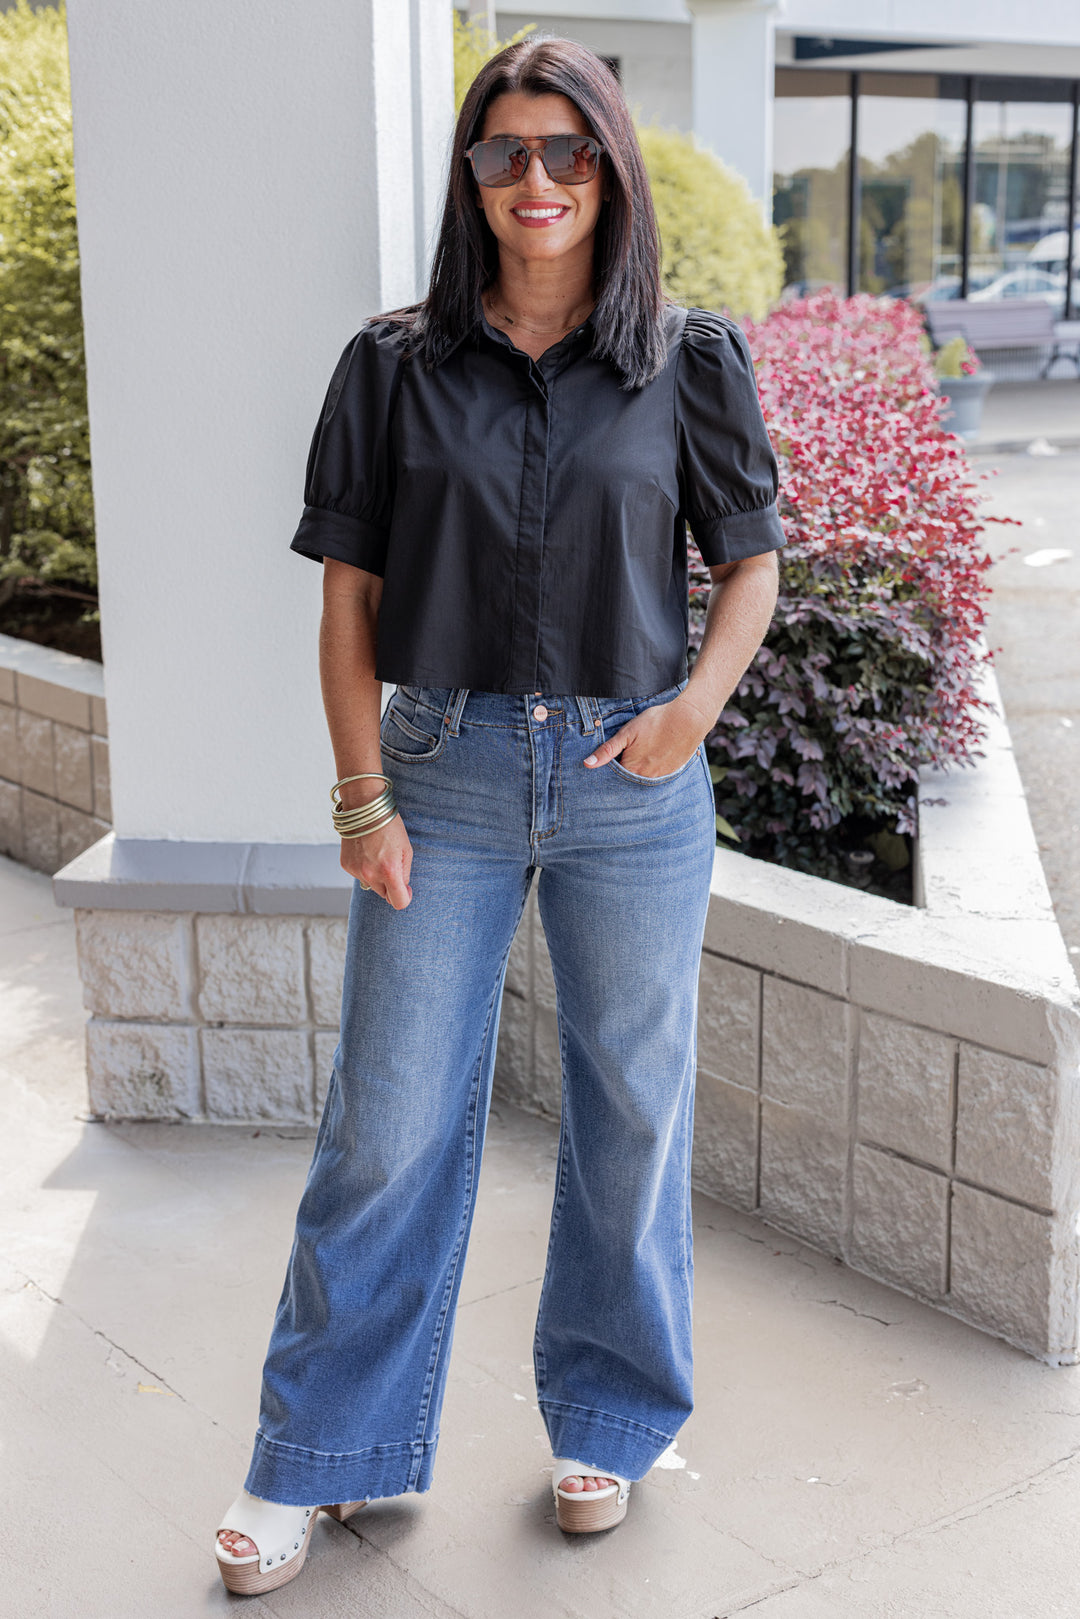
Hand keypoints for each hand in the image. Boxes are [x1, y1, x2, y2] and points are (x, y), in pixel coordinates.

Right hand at [340, 812, 413, 908]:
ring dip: (377, 876)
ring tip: (378, 854)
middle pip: (384, 895)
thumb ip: (405, 874)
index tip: (407, 889)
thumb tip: (402, 890)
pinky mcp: (346, 865)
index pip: (399, 902)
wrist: (364, 807)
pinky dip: (364, 868)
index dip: (405, 897)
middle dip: (391, 886)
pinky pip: (359, 875)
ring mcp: (356, 871)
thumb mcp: (406, 849)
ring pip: (371, 885)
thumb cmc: (390, 826)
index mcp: (389, 871)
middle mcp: (370, 874)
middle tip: (392, 866)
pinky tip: (366, 851)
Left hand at [582, 693, 706, 777]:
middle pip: (628, 782)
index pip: (613, 778)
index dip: (608, 771)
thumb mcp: (627, 732)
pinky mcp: (672, 773)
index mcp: (631, 768)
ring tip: (640, 759)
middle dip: (622, 776)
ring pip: (643, 782)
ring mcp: (660, 777)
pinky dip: (652, 774)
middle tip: (625, 762)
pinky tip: (653, 761)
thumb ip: (607, 750)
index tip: (608, 765)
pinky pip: (657, 779)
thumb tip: (587, 764)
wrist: (688, 719)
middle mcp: (645, 778)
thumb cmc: (656, 722)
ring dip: (637, 775)